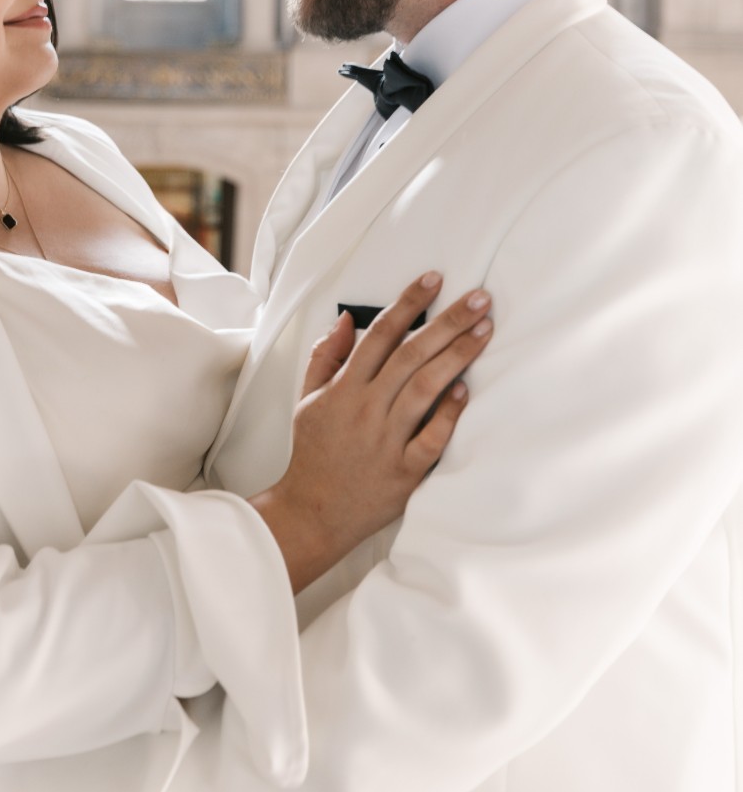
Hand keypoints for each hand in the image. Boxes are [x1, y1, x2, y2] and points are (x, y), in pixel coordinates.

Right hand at [251, 273, 492, 590]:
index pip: (380, 334)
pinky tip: (465, 388)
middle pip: (411, 354)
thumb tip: (346, 319)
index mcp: (344, 388)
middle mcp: (367, 409)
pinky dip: (449, 413)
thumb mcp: (307, 398)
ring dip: (458, 356)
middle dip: (448, 321)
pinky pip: (432, 439)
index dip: (408, 303)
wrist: (313, 512)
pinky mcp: (405, 472)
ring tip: (484, 329)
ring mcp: (387, 440)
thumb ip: (326, 356)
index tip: (434, 279)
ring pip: (426, 388)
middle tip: (479, 297)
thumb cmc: (314, 451)